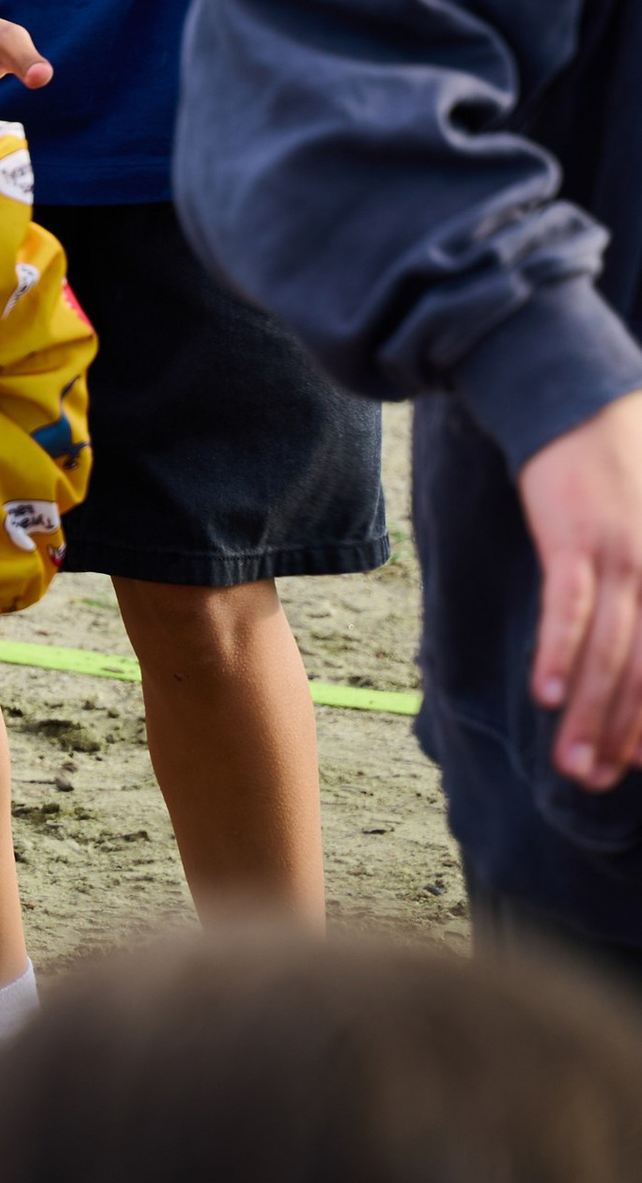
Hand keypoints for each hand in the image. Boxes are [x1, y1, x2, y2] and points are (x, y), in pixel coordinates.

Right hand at [521, 387, 641, 789]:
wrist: (577, 401)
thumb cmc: (618, 471)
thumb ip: (639, 589)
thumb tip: (631, 648)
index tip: (637, 768)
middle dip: (621, 734)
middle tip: (595, 782)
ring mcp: (620, 555)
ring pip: (607, 652)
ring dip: (588, 714)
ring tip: (571, 766)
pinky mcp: (573, 536)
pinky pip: (567, 606)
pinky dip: (559, 652)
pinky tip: (548, 695)